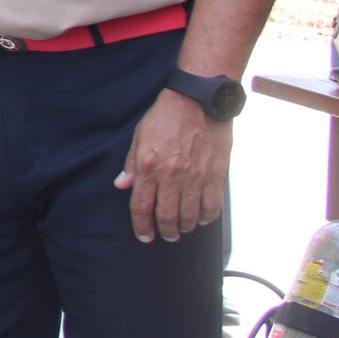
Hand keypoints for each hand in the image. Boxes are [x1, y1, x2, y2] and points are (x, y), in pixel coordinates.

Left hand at [114, 87, 232, 242]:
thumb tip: (122, 185)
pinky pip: (212, 205)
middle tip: (167, 236)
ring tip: (183, 228)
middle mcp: (171, 176)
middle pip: (167, 216)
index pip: (141, 206)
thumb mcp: (139, 137)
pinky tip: (203, 218)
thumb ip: (131, 164)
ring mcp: (195, 177)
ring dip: (186, 227)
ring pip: (190, 215)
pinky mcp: (216, 174)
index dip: (142, 226)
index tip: (144, 236)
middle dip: (166, 231)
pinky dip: (207, 217)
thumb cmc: (165, 117)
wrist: (197, 101)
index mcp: (149, 167)